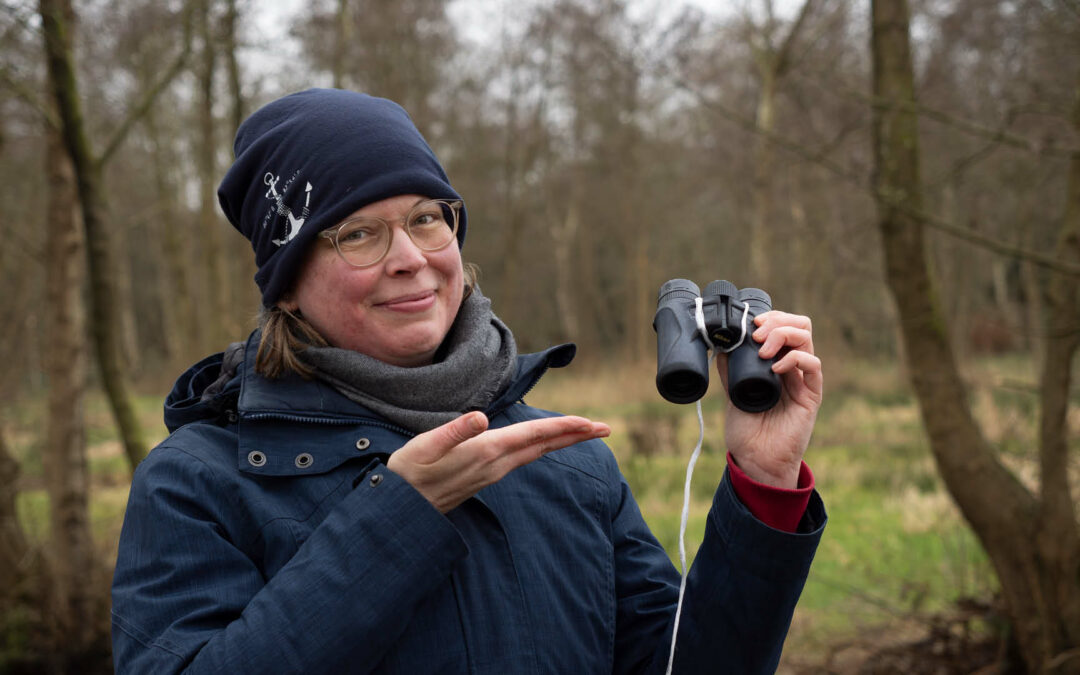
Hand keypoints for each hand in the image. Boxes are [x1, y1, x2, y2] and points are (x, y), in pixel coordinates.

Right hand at [386, 412, 610, 512]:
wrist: (402, 509)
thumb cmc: (409, 471)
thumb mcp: (426, 446)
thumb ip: (454, 431)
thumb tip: (480, 417)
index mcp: (487, 451)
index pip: (534, 436)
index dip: (563, 427)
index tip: (591, 423)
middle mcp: (495, 464)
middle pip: (543, 446)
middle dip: (574, 435)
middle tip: (605, 428)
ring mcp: (492, 473)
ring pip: (536, 453)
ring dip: (561, 441)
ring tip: (583, 431)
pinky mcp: (485, 476)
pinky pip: (524, 458)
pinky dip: (542, 447)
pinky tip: (546, 443)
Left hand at [717, 311, 822, 488]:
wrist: (756, 460)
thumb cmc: (747, 430)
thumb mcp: (733, 393)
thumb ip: (731, 370)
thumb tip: (719, 344)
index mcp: (776, 363)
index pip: (783, 327)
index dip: (771, 318)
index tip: (750, 322)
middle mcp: (793, 368)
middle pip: (800, 326)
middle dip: (778, 321)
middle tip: (757, 333)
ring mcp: (804, 380)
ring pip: (807, 339)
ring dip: (783, 335)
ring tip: (763, 350)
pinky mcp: (812, 395)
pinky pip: (813, 366)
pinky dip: (795, 359)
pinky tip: (775, 368)